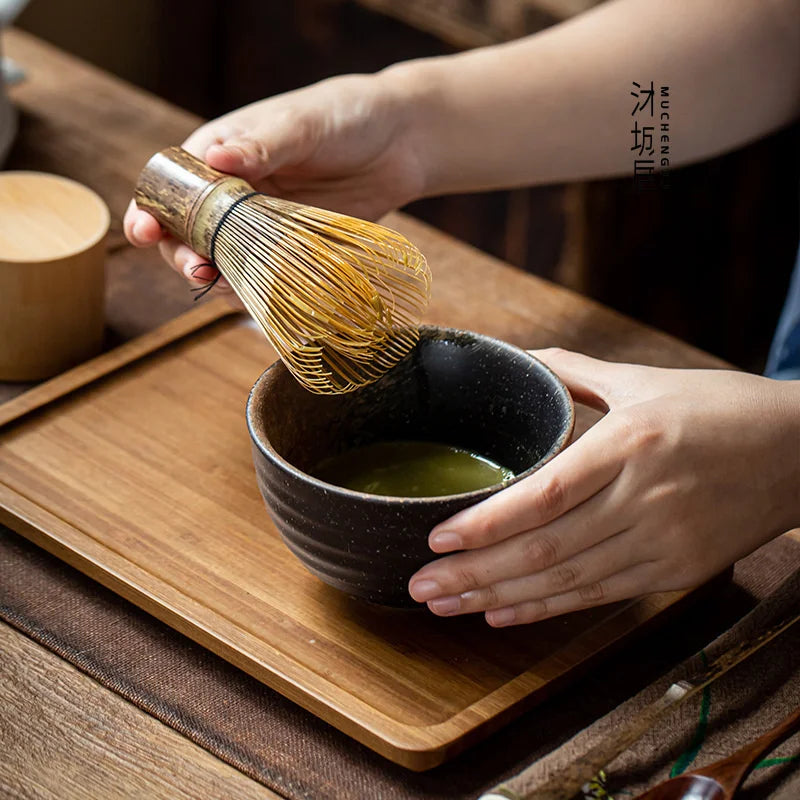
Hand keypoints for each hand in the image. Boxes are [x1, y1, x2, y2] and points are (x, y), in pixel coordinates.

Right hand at [123, 71, 429, 289]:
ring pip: (221, 261)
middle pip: (186, 233)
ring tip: (224, 285)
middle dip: (182, 254)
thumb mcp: (302, 124)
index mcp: (218, 154)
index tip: (146, 232)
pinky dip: (253, 289)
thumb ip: (262, 145)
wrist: (401, 144)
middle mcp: (231, 194)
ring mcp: (259, 226)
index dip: (152, 211)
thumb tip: (217, 157)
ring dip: (216, 279)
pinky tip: (255, 295)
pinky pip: (261, 276)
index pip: (169, 186)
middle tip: (198, 270)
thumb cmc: (345, 117)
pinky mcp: (289, 250)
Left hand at [408, 349, 799, 625]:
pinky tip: (502, 615)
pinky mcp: (676, 572)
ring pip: (567, 581)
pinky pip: (599, 597)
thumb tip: (518, 359)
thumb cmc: (719, 408)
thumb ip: (574, 371)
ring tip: (446, 606)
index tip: (437, 538)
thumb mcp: (645, 379)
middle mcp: (645, 499)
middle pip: (546, 548)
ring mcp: (663, 543)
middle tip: (420, 586)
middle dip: (475, 573)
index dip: (488, 523)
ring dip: (499, 599)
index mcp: (632, 443)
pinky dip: (547, 609)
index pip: (546, 494)